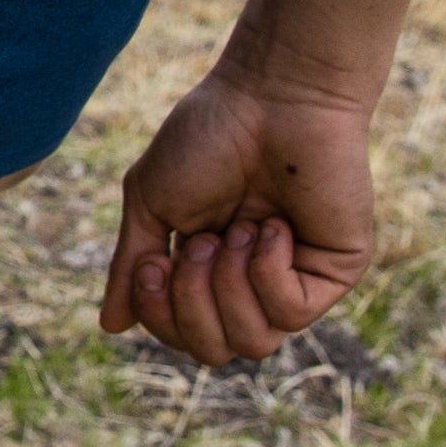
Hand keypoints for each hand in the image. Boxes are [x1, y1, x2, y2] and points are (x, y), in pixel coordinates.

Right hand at [99, 64, 376, 364]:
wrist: (272, 96)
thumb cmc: (209, 136)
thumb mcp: (150, 201)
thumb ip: (131, 265)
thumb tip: (111, 326)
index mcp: (207, 268)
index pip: (180, 333)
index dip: (159, 313)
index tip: (154, 261)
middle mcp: (252, 282)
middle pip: (213, 350)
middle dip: (191, 303)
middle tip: (200, 242)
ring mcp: (295, 279)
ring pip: (254, 343)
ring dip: (229, 286)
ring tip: (237, 231)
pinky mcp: (334, 272)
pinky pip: (290, 312)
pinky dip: (268, 271)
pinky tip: (272, 227)